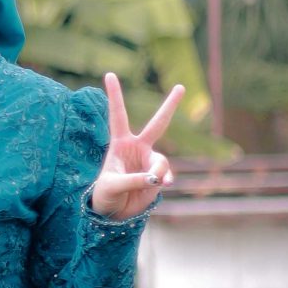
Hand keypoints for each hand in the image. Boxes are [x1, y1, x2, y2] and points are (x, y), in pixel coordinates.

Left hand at [89, 72, 181, 218]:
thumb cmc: (105, 195)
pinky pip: (165, 175)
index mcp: (120, 143)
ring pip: (161, 160)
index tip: (109, 74)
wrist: (113, 213)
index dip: (115, 95)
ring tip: (154, 182)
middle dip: (170, 105)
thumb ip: (134, 180)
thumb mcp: (113, 186)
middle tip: (182, 86)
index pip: (118, 115)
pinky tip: (163, 184)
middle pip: (158, 123)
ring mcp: (149, 162)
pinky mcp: (157, 177)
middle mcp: (137, 148)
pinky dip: (164, 179)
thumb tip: (157, 179)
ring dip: (159, 171)